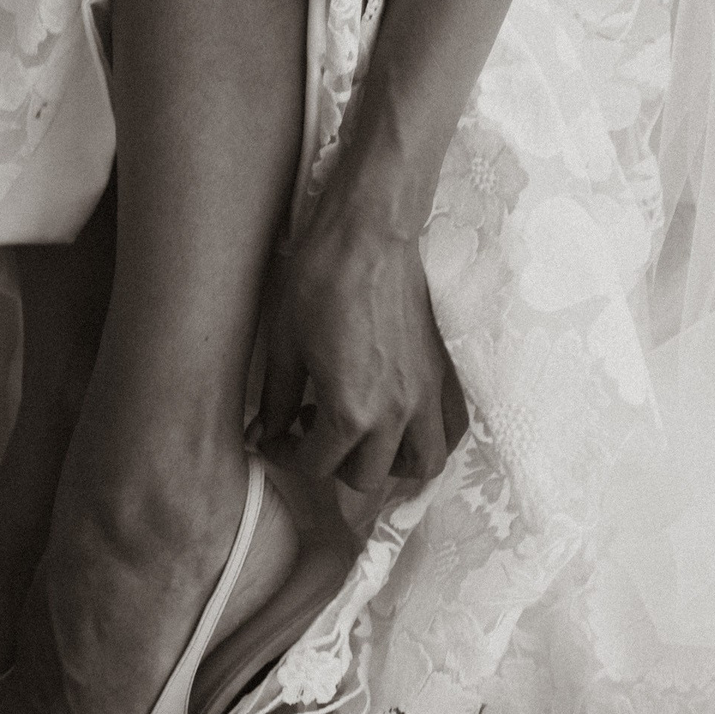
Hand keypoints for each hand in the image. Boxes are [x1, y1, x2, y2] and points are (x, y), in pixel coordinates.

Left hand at [254, 193, 455, 492]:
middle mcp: (396, 414)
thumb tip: (264, 432)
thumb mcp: (285, 345)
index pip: (316, 464)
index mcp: (351, 411)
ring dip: (389, 464)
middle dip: (332, 464)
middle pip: (365, 478)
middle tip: (311, 432)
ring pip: (422, 465)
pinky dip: (428, 439)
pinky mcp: (443, 374)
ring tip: (362, 437)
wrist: (370, 234)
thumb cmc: (321, 281)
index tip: (272, 436)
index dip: (285, 454)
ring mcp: (427, 395)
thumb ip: (275, 400)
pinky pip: (450, 429)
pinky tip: (400, 420)